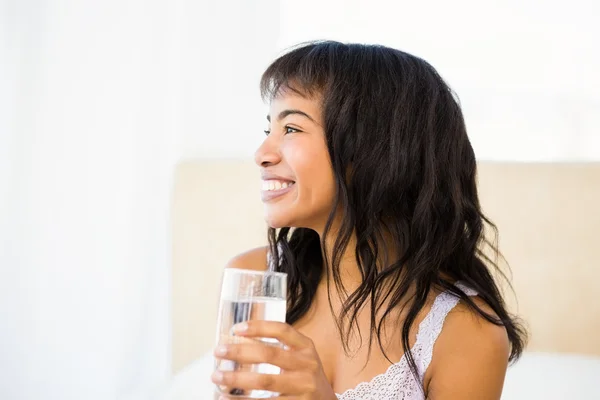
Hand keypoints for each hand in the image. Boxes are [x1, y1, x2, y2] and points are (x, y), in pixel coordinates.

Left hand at [212, 320, 336, 399]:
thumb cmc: (305, 378)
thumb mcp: (300, 359)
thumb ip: (278, 351)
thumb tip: (236, 345)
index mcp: (306, 347)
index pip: (282, 330)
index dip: (259, 327)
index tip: (236, 328)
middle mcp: (307, 365)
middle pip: (269, 354)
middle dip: (240, 352)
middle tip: (218, 351)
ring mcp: (304, 387)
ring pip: (264, 381)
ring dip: (236, 379)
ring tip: (217, 377)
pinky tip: (226, 399)